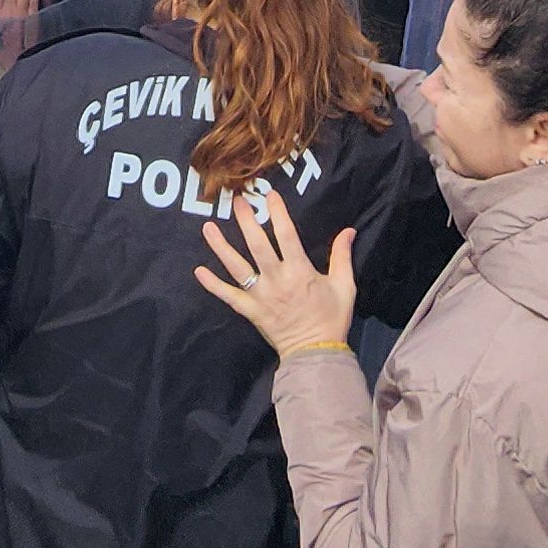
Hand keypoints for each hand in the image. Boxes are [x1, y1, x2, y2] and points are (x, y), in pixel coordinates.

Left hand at [194, 193, 355, 356]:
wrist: (316, 352)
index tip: (269, 195)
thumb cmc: (332, 318)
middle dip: (245, 221)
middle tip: (237, 201)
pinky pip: (228, 296)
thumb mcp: (345, 286)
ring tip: (208, 227)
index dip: (277, 213)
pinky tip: (199, 271)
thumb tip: (348, 230)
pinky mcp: (250, 311)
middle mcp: (276, 280)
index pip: (286, 234)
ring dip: (221, 246)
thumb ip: (343, 256)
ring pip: (236, 267)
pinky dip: (213, 285)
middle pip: (256, 245)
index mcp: (299, 271)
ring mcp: (260, 296)